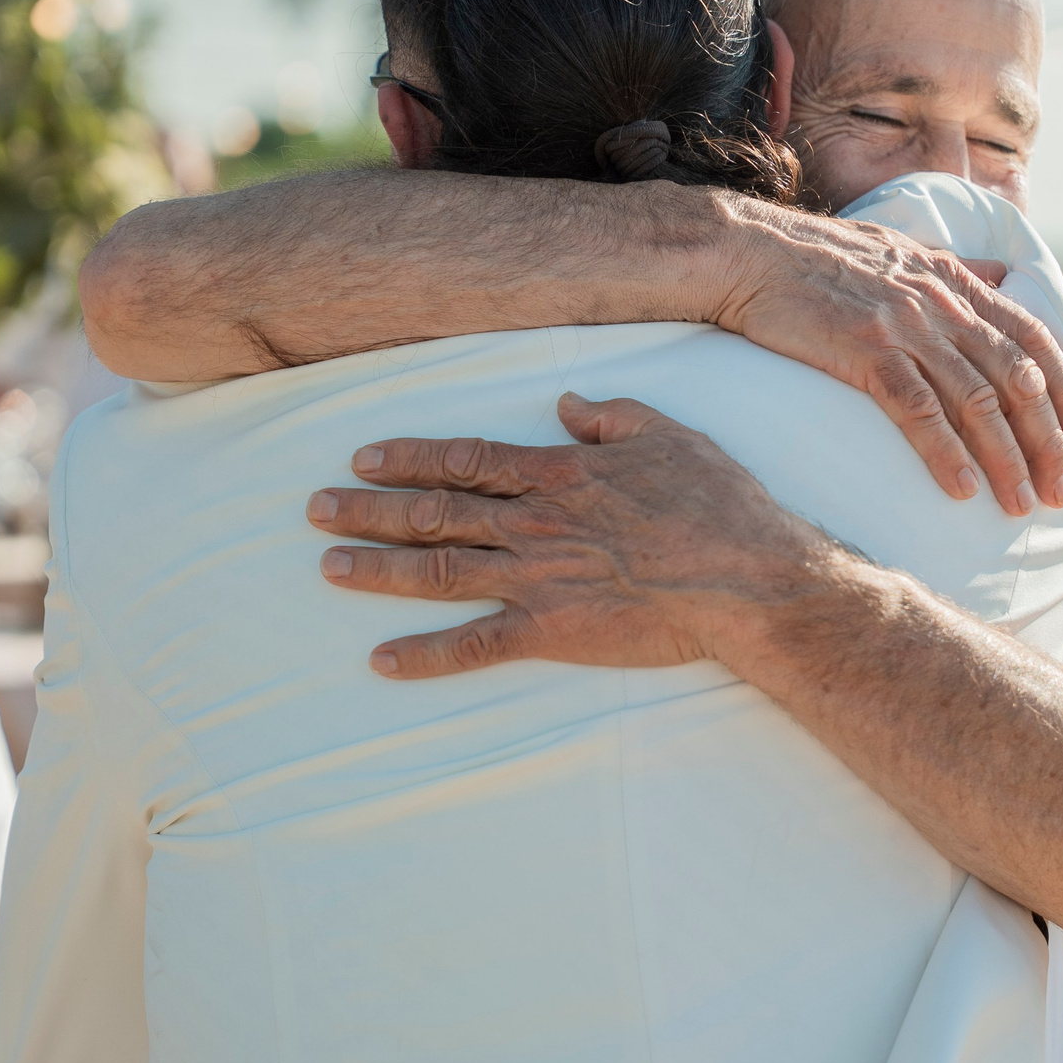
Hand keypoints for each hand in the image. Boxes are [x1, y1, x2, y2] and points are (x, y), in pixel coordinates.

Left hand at [309, 394, 846, 678]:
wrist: (748, 579)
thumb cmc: (719, 505)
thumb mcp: (669, 436)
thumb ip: (611, 417)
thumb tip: (566, 403)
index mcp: (559, 475)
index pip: (466, 459)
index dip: (410, 458)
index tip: (363, 456)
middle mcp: (534, 524)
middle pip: (434, 512)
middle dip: (369, 509)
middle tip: (314, 508)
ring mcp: (537, 580)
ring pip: (438, 570)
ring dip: (377, 569)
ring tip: (327, 566)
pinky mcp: (551, 633)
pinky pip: (475, 646)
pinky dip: (424, 655)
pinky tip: (381, 660)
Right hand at [705, 197, 1062, 516]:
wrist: (749, 252)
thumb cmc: (819, 259)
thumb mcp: (905, 249)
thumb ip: (958, 269)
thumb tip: (1003, 276)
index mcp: (954, 281)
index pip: (1033, 335)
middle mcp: (940, 303)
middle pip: (1015, 378)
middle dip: (1047, 439)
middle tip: (1062, 490)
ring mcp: (904, 326)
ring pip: (975, 400)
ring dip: (1005, 458)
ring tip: (1020, 504)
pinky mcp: (864, 350)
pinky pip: (918, 410)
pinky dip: (946, 452)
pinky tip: (962, 489)